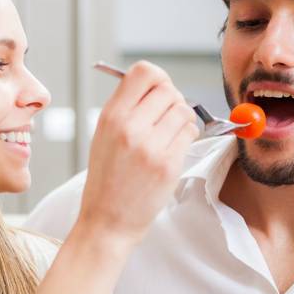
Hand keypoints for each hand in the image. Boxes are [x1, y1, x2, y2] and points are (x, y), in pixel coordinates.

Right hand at [78, 61, 198, 244]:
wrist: (107, 221)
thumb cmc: (107, 178)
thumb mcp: (103, 136)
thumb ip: (126, 108)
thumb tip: (157, 84)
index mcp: (111, 116)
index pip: (144, 72)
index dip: (157, 78)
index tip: (158, 90)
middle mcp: (129, 127)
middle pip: (168, 89)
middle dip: (172, 99)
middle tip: (165, 117)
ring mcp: (150, 146)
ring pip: (184, 110)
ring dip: (182, 119)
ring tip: (168, 135)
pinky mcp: (168, 164)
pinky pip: (190, 133)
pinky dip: (187, 136)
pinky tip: (173, 149)